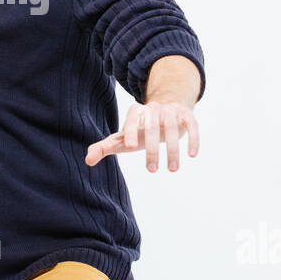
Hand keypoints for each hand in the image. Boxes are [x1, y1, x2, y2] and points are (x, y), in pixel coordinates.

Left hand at [84, 101, 199, 171]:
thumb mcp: (122, 138)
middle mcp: (153, 109)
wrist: (165, 112)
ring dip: (173, 149)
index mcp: (136, 112)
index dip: (130, 130)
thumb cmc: (140, 130)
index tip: (130, 146)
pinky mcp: (187, 115)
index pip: (132, 118)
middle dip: (152, 148)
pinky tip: (191, 155)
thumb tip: (87, 160)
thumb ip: (105, 147)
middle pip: (153, 126)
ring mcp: (171, 111)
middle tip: (152, 170)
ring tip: (172, 169)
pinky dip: (193, 139)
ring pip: (173, 127)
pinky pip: (192, 125)